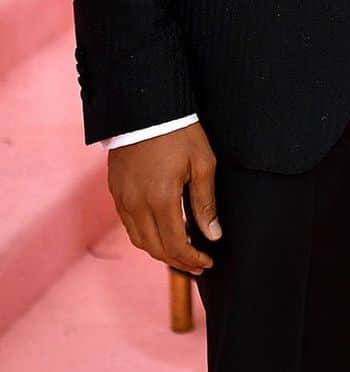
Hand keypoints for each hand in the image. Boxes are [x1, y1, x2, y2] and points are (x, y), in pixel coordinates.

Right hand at [108, 123, 220, 275]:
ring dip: (160, 251)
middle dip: (177, 261)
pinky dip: (145, 236)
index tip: (207, 263)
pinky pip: (129, 225)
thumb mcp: (202, 162)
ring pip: (139, 240)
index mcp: (161, 200)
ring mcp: (122, 200)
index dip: (192, 260)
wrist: (145, 108)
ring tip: (181, 252)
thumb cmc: (179, 131)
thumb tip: (213, 234)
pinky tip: (160, 231)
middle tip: (197, 264)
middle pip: (155, 249)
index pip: (175, 246)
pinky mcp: (115, 192)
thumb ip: (205, 202)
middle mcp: (137, 205)